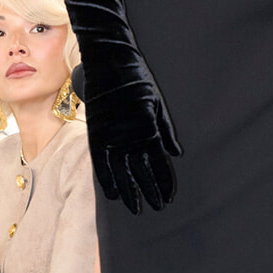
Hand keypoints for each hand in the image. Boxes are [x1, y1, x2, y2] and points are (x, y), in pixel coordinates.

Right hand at [82, 65, 180, 214]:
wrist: (110, 63)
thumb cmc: (138, 79)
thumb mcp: (158, 103)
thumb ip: (167, 131)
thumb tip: (176, 153)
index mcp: (150, 129)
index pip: (159, 163)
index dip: (164, 181)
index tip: (169, 197)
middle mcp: (132, 138)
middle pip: (143, 173)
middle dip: (151, 192)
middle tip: (158, 207)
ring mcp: (113, 137)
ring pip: (123, 174)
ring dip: (130, 192)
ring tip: (137, 209)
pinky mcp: (97, 135)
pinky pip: (101, 164)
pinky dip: (107, 181)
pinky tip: (113, 196)